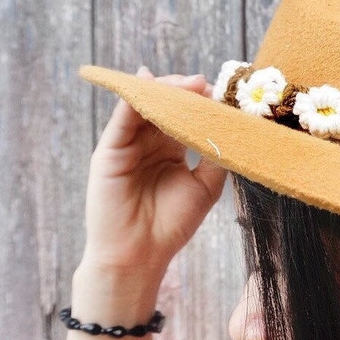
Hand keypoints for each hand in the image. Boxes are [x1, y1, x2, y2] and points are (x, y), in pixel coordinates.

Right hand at [79, 66, 227, 290]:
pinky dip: (137, 99)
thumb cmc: (171, 225)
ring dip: (165, 90)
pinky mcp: (109, 149)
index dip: (202, 102)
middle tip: (206, 84)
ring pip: (145, 105)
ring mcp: (128, 144)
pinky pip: (123, 117)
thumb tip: (229, 123)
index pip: (186, 115)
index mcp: (171, 150)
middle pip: (166, 104)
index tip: (222, 93)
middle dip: (185, 91)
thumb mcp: (206, 186)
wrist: (139, 255)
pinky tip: (154, 89)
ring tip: (189, 84)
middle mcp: (148, 143)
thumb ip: (215, 154)